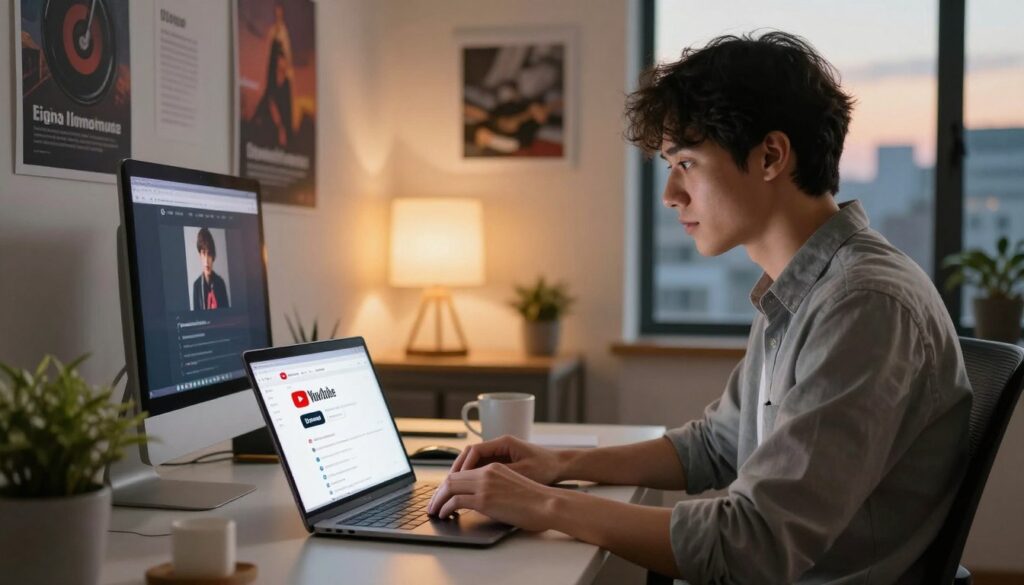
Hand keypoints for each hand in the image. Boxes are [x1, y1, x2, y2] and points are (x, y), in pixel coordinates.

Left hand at [426, 462, 557, 531]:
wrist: (548, 503)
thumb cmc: (536, 499)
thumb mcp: (512, 484)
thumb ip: (495, 487)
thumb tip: (480, 501)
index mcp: (494, 466)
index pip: (463, 470)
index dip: (448, 483)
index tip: (442, 494)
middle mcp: (487, 472)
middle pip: (452, 477)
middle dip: (438, 492)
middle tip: (433, 504)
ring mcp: (485, 485)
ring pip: (450, 487)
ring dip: (438, 500)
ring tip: (434, 511)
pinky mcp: (485, 499)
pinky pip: (456, 501)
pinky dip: (445, 507)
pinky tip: (444, 514)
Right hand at [447, 435, 562, 484]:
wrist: (561, 465)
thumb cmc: (546, 467)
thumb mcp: (524, 473)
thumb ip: (502, 477)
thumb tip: (479, 486)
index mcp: (503, 443)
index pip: (474, 450)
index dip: (462, 466)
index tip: (455, 480)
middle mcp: (499, 445)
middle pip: (469, 455)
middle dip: (456, 470)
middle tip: (446, 487)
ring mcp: (499, 453)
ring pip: (473, 461)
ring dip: (462, 475)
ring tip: (451, 490)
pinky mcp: (502, 462)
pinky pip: (481, 467)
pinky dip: (472, 477)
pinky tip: (466, 491)